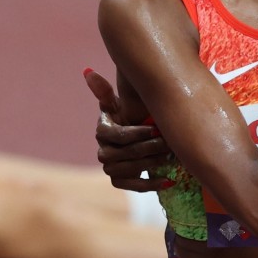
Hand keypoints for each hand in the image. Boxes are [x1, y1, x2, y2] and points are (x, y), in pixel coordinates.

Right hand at [83, 68, 173, 191]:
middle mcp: (103, 151)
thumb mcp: (119, 102)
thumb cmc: (130, 116)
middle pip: (126, 153)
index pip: (116, 135)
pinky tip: (169, 181)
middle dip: (149, 147)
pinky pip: (134, 186)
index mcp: (102, 131)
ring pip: (130, 169)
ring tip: (170, 156)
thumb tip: (88, 71)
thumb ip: (105, 90)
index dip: (136, 133)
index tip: (156, 129)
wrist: (138, 137)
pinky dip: (152, 185)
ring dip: (152, 163)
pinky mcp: (120, 181)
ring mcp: (111, 167)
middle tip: (169, 142)